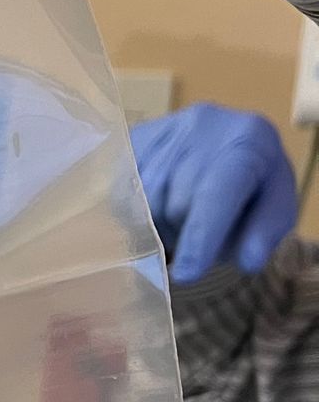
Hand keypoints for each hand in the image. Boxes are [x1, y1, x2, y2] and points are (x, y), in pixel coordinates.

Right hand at [131, 104, 296, 282]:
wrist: (229, 142)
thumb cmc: (255, 184)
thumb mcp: (278, 209)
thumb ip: (265, 233)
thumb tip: (248, 261)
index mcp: (249, 142)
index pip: (216, 194)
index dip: (200, 237)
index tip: (186, 275)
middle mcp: (204, 125)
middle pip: (176, 201)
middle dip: (183, 234)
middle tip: (197, 240)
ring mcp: (165, 128)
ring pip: (144, 197)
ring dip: (156, 225)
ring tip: (178, 223)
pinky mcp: (137, 135)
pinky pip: (122, 187)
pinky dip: (136, 210)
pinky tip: (154, 210)